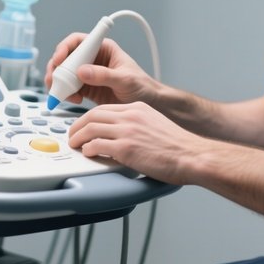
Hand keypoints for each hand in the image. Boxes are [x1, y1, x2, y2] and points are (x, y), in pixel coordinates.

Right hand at [44, 34, 155, 105]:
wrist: (148, 104)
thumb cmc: (142, 86)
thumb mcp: (125, 79)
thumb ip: (104, 75)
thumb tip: (82, 71)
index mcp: (103, 48)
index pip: (78, 41)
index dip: (64, 48)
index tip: (58, 59)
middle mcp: (92, 59)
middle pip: (65, 58)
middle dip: (56, 69)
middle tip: (55, 82)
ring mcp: (87, 74)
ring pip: (63, 74)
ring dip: (58, 83)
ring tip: (63, 94)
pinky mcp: (85, 88)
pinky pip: (68, 88)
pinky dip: (65, 94)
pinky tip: (73, 99)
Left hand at [68, 101, 207, 184]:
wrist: (191, 155)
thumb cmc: (178, 146)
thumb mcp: (155, 125)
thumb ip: (137, 126)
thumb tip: (123, 136)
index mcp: (137, 109)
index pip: (104, 109)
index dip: (89, 118)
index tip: (83, 125)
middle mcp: (131, 116)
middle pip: (93, 115)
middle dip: (77, 126)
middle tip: (72, 135)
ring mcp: (127, 131)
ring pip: (91, 128)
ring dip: (78, 138)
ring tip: (75, 145)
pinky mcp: (126, 148)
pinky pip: (97, 145)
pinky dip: (88, 149)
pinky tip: (88, 154)